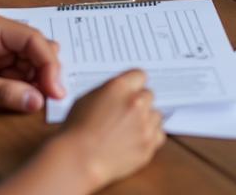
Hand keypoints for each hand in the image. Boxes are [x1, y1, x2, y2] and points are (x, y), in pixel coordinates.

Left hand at [0, 8, 64, 111]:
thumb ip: (4, 93)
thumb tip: (37, 101)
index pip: (33, 40)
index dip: (49, 65)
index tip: (56, 90)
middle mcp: (0, 27)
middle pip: (37, 46)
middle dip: (45, 71)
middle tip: (51, 97)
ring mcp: (0, 38)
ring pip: (32, 56)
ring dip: (36, 77)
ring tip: (36, 97)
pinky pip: (21, 64)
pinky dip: (26, 80)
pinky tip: (25, 93)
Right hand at [56, 71, 164, 190]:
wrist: (78, 161)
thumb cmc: (76, 131)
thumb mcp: (87, 98)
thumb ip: (109, 91)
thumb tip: (120, 92)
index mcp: (120, 86)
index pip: (140, 75)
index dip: (134, 84)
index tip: (131, 91)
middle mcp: (136, 102)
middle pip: (149, 95)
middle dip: (139, 102)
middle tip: (126, 113)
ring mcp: (144, 125)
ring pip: (156, 114)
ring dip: (146, 119)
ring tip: (130, 129)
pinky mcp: (148, 145)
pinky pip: (159, 135)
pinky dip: (150, 137)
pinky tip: (136, 140)